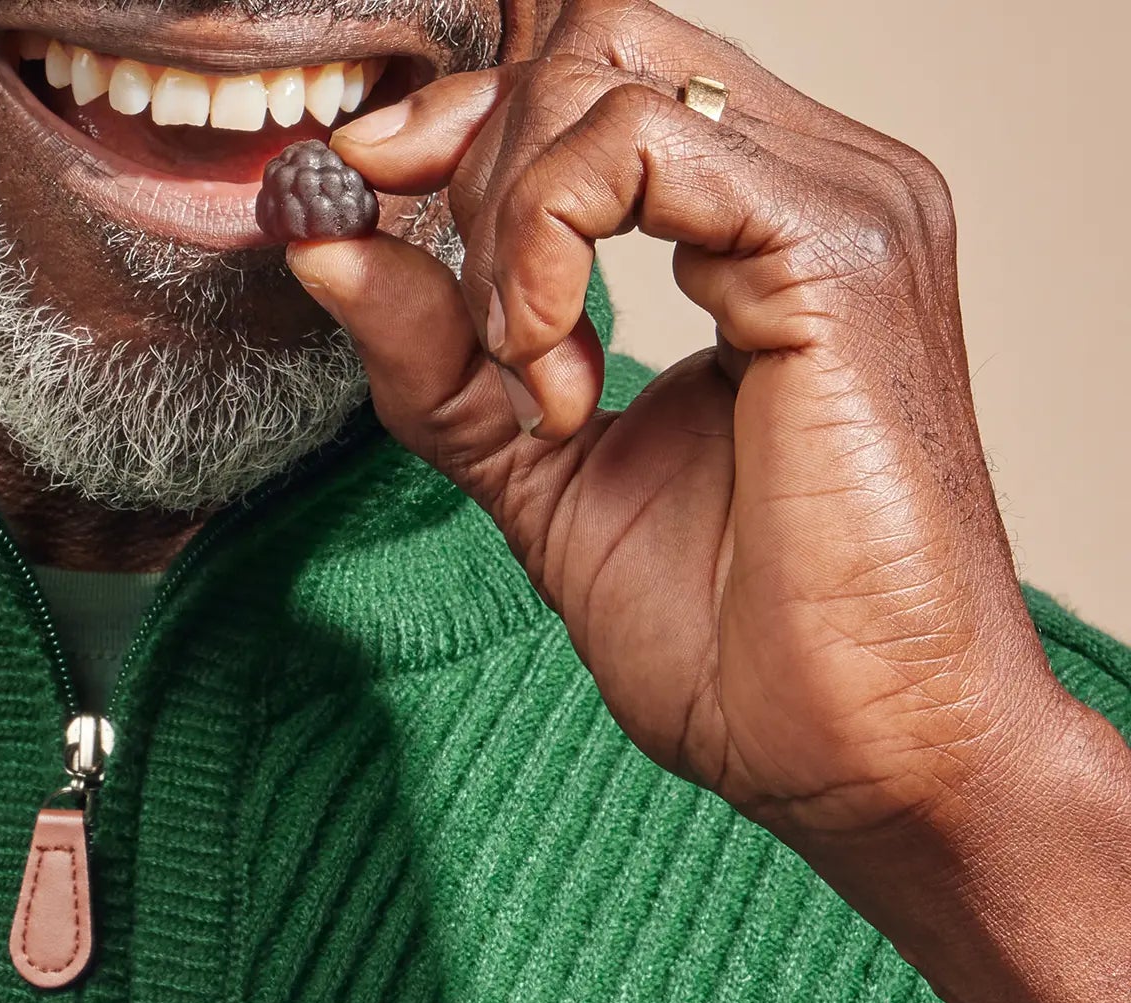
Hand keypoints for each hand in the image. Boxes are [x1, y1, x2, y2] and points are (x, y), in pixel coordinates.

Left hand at [290, 0, 1074, 865]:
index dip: (463, 120)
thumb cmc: (741, 644)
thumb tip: (327, 242)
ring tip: (527, 380)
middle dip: (472, 154)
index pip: (597, 78)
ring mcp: (839, 204)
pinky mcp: (836, 253)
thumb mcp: (542, 478)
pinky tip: (549, 374)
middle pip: (592, 40)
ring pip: (601, 75)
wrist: (855, 753)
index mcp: (764, 226)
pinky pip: (635, 147)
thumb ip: (447, 361)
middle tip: (466, 317)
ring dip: (503, 223)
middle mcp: (814, 184)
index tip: (365, 201)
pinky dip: (541, 248)